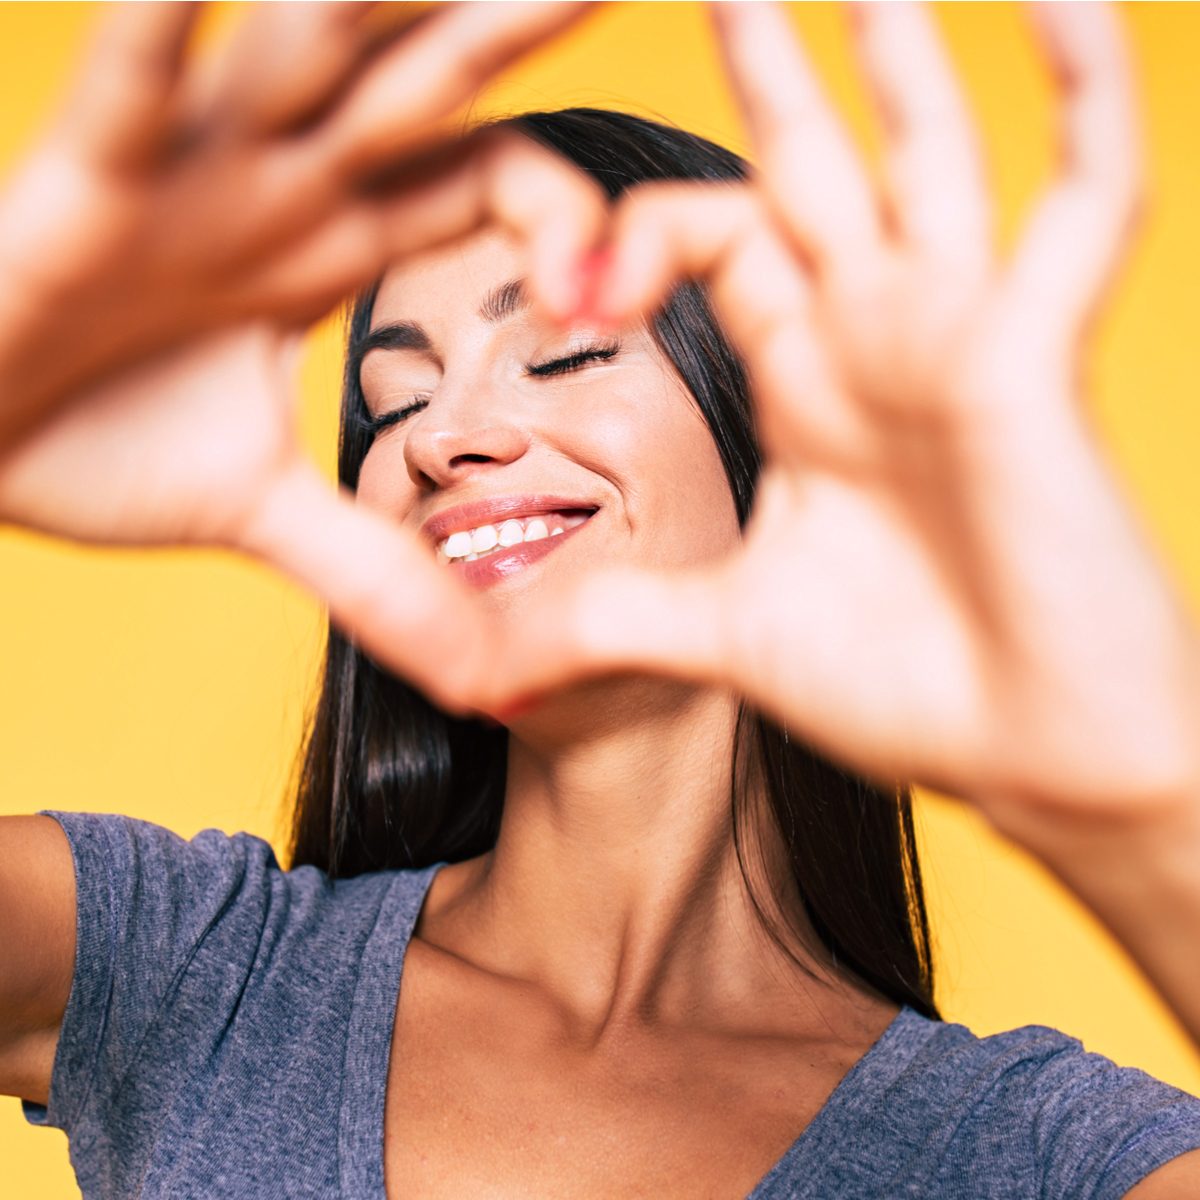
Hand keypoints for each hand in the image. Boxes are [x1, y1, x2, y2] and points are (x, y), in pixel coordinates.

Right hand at [0, 1, 605, 710]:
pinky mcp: (80, 187)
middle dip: (517, 19)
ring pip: (303, 57)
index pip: (482, 188)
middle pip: (427, 88)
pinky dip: (161, 32)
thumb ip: (369, 567)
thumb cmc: (87, 444)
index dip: (565, 216)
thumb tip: (470, 667)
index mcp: (329, 248)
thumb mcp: (260, 510)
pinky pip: (129, 91)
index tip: (620, 284)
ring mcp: (185, 175)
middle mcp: (276, 189)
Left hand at [512, 3, 1199, 833]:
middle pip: (808, 163)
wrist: (1028, 758)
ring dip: (900, 45)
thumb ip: (607, 622)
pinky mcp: (1041, 357)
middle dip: (766, 56)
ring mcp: (959, 336)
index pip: (712, 239)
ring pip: (931, 151)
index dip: (635, 232)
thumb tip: (478, 674)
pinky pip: (1088, 197)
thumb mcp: (723, 636)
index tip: (569, 274)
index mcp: (803, 384)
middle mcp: (876, 340)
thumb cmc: (903, 692)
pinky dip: (1088, 93)